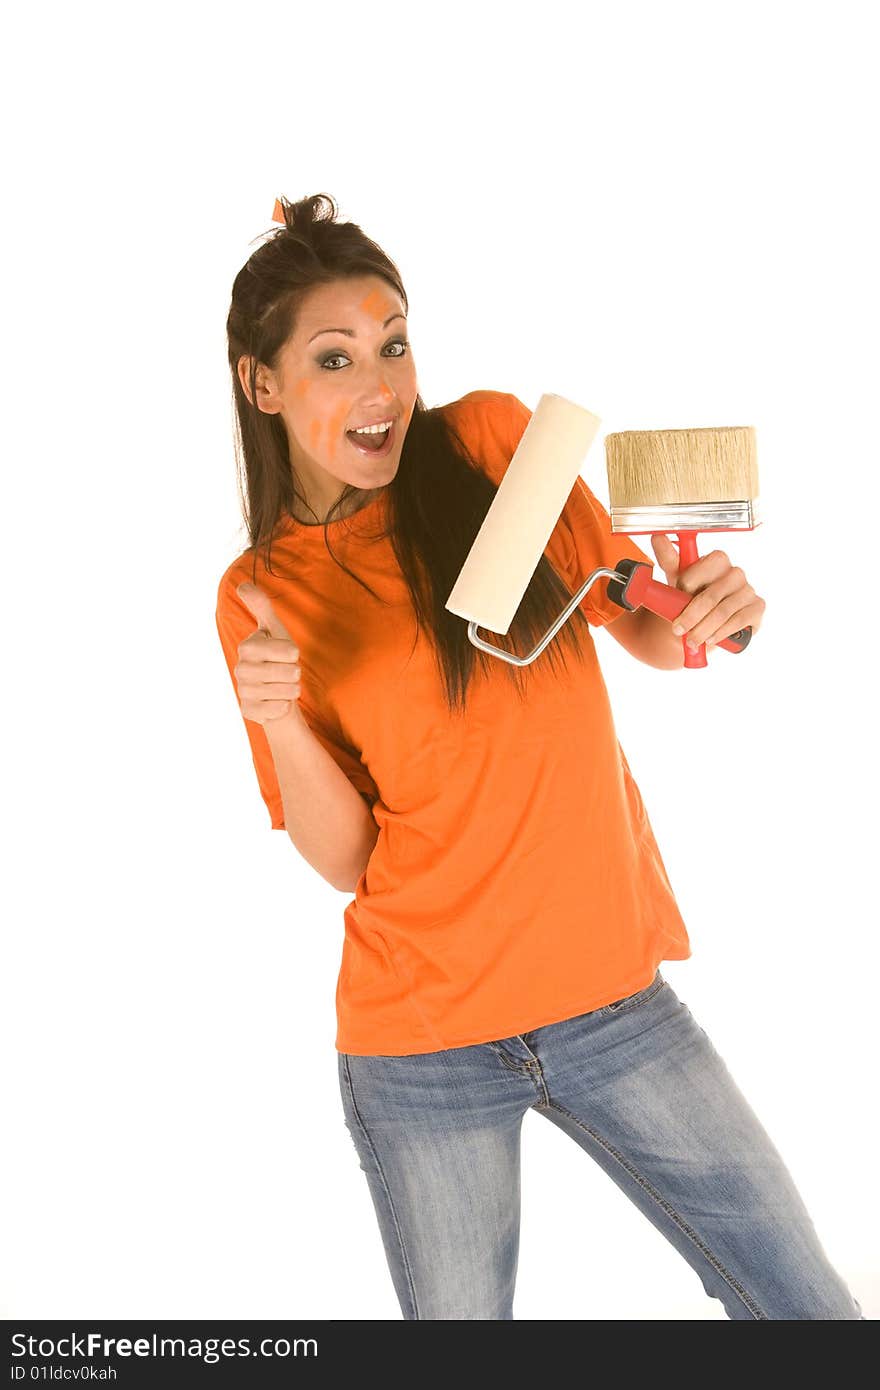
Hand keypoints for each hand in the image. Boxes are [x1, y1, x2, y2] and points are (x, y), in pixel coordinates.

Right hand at [233, 582, 302, 724]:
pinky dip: (283, 707)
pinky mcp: (248, 711)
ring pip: (286, 693)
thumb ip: (261, 607)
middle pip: (290, 673)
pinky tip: (276, 702)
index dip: (294, 655)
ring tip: (283, 686)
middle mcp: (241, 669)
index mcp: (248, 647)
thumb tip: (242, 585)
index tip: (289, 655)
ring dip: (291, 691)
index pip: (289, 652)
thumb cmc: (277, 657)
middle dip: (295, 674)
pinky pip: (278, 710)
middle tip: (286, 673)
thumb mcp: (274, 631)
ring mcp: (243, 691)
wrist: (272, 692)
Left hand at [650, 534, 765, 649]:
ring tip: (691, 640)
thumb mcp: (677, 578)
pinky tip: (710, 640)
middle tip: (677, 630)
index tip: (674, 598)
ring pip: (723, 611)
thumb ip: (669, 558)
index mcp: (717, 560)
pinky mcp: (757, 607)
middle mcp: (735, 572)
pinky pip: (739, 621)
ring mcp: (748, 590)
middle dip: (691, 616)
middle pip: (711, 596)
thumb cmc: (691, 595)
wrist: (706, 620)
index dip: (686, 586)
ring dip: (703, 629)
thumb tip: (657, 536)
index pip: (703, 569)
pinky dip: (721, 633)